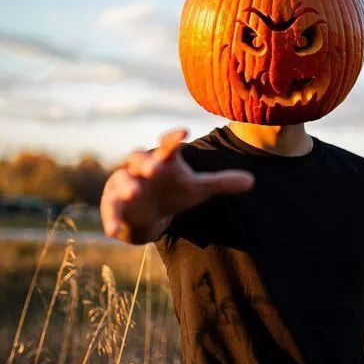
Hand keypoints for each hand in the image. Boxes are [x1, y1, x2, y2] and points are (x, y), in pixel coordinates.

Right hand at [100, 128, 254, 241]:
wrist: (148, 212)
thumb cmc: (174, 192)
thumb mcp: (198, 188)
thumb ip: (221, 182)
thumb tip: (252, 180)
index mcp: (163, 161)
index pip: (167, 145)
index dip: (174, 138)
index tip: (184, 132)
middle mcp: (142, 168)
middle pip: (140, 158)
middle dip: (147, 162)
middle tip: (155, 167)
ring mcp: (126, 185)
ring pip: (122, 180)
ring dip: (127, 185)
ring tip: (135, 192)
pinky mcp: (114, 204)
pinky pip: (111, 210)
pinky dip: (112, 219)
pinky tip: (112, 231)